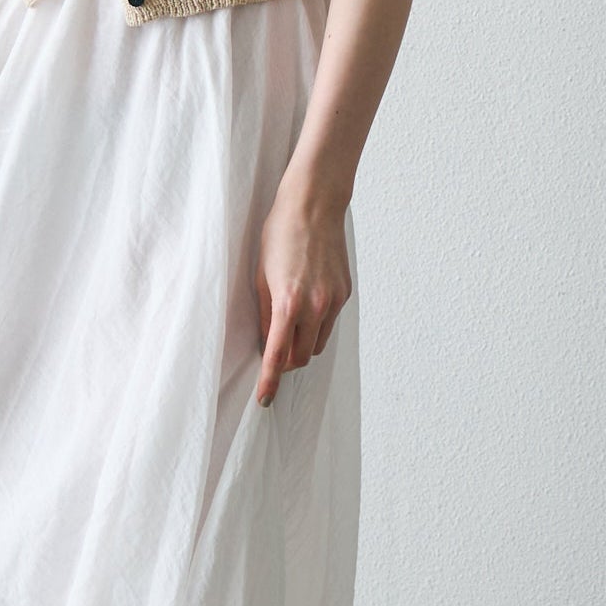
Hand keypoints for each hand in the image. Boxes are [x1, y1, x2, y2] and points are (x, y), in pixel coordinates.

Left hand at [254, 175, 350, 406]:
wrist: (313, 206)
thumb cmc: (279, 235)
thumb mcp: (260, 276)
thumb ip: (264, 314)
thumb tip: (266, 342)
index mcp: (288, 304)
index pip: (277, 356)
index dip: (269, 381)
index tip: (264, 399)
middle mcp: (315, 307)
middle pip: (300, 357)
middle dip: (285, 362)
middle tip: (272, 353)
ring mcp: (334, 302)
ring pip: (317, 344)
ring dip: (301, 344)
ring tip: (288, 326)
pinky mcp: (345, 294)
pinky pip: (328, 323)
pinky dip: (315, 324)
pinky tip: (305, 305)